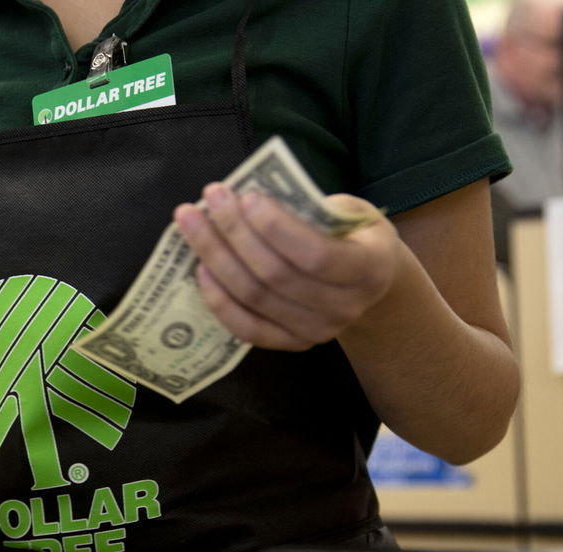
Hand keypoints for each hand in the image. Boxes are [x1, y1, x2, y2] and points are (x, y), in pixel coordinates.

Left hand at [173, 183, 406, 350]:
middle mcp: (345, 308)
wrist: (370, 283)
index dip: (276, 227)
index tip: (247, 196)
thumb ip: (311, 206)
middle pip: (275, 276)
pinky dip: (219, 300)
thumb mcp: (350, 211)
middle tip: (209, 199)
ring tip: (192, 224)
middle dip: (235, 233)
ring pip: (255, 298)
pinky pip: (247, 328)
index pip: (316, 255)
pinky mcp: (292, 345)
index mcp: (369, 268)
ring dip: (217, 258)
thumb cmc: (353, 235)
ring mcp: (318, 332)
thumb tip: (249, 199)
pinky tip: (201, 268)